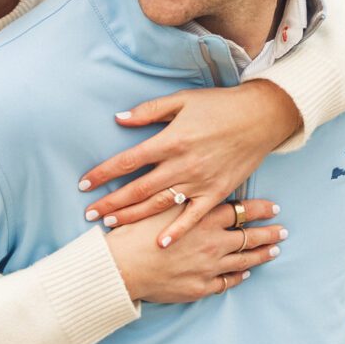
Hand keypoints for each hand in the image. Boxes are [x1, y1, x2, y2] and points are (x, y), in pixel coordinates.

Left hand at [78, 82, 302, 247]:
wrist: (261, 117)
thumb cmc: (220, 106)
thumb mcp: (182, 100)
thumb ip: (149, 111)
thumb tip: (120, 119)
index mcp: (171, 140)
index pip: (127, 161)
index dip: (103, 173)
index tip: (84, 183)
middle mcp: (182, 164)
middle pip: (138, 188)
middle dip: (110, 202)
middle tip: (89, 213)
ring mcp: (200, 181)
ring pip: (159, 204)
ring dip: (133, 216)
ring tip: (110, 224)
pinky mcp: (217, 192)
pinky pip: (194, 216)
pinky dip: (177, 230)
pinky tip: (160, 243)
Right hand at [105, 201, 284, 303]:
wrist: (122, 267)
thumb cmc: (135, 231)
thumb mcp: (159, 201)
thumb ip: (180, 190)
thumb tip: (192, 181)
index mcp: (204, 216)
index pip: (241, 210)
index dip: (260, 209)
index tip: (274, 208)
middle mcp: (212, 241)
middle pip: (250, 236)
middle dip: (269, 233)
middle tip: (283, 230)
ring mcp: (209, 265)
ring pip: (244, 259)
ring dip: (261, 254)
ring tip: (274, 250)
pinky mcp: (201, 286)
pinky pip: (228, 281)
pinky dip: (239, 276)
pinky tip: (246, 273)